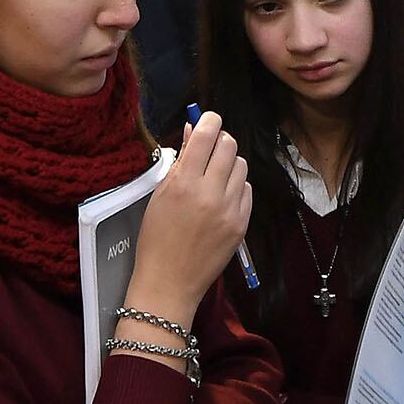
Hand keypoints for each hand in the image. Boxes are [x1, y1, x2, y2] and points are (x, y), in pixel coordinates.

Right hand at [128, 112, 250, 319]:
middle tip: (209, 150)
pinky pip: (247, 190)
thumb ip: (179, 161)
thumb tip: (193, 130)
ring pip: (241, 166)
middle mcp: (211, 193)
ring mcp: (230, 210)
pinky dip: (236, 187)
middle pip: (229, 145)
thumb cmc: (156, 239)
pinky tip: (221, 199)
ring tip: (213, 178)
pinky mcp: (242, 224)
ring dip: (229, 165)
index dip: (209, 120)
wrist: (169, 282)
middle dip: (219, 142)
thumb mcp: (159, 195)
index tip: (207, 120)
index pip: (207, 135)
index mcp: (184, 183)